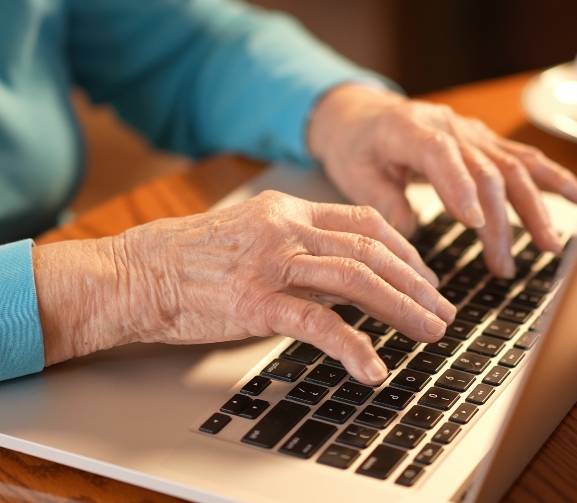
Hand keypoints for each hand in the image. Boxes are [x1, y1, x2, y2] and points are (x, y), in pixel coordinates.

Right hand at [33, 191, 452, 383]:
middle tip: (442, 309)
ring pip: (357, 280)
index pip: (363, 222)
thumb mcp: (247, 238)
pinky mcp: (255, 302)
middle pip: (371, 250)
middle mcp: (285, 228)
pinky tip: (372, 366)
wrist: (134, 274)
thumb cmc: (184, 261)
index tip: (425, 274)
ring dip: (403, 309)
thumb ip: (295, 251)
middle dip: (416, 282)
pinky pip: (318, 324)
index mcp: (285, 210)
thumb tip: (341, 279)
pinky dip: (354, 346)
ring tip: (430, 332)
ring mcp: (271, 263)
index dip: (405, 249)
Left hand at [307, 84, 576, 278]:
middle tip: (503, 267)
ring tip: (549, 245)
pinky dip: (553, 179)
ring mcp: (472, 132)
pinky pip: (523, 159)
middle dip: (499, 221)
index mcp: (408, 128)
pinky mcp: (486, 141)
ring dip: (535, 208)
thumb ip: (381, 200)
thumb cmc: (357, 147)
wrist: (365, 115)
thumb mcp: (352, 173)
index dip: (459, 186)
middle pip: (485, 170)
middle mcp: (449, 126)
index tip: (472, 224)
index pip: (440, 154)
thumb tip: (409, 232)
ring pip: (512, 166)